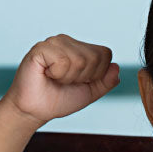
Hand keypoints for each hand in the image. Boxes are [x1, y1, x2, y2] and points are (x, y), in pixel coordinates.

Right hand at [2, 35, 119, 124]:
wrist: (35, 110)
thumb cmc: (58, 99)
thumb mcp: (89, 92)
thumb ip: (106, 81)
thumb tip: (117, 68)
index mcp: (80, 48)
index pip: (105, 54)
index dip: (96, 74)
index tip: (78, 82)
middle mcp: (68, 41)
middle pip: (94, 57)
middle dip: (82, 77)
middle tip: (64, 81)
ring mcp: (54, 42)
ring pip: (80, 60)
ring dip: (69, 77)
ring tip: (54, 78)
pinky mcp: (41, 48)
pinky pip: (63, 61)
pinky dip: (58, 74)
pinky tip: (46, 74)